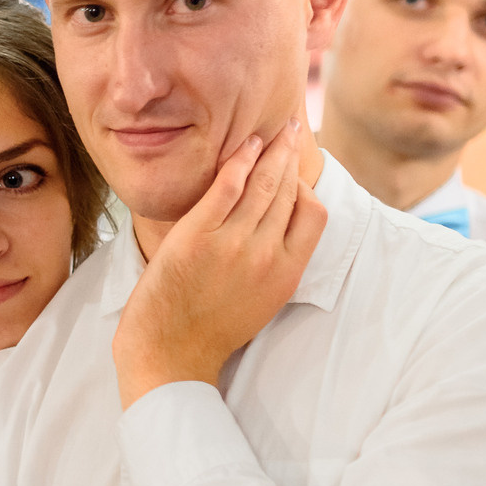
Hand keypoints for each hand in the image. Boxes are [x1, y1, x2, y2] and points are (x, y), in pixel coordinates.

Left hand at [114, 119, 325, 405]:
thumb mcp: (263, 300)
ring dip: (270, 151)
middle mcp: (266, 254)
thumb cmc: (212, 329)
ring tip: (271, 133)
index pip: (314, 213)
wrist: (171, 352)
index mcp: (288, 273)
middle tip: (292, 132)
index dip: (307, 187)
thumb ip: (277, 263)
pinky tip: (244, 146)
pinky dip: (239, 160)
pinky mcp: (198, 235)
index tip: (296, 173)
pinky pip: (227, 186)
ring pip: (262, 183)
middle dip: (291, 156)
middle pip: (288, 190)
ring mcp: (233, 243)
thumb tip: (281, 228)